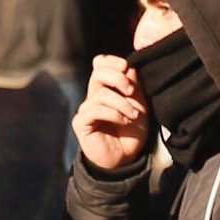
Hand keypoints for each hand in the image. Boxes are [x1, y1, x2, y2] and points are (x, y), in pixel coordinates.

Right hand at [74, 54, 149, 169]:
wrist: (125, 158)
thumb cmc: (132, 132)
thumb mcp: (138, 104)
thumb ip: (133, 85)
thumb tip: (128, 67)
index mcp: (106, 88)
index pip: (100, 64)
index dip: (112, 61)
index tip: (127, 67)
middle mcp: (93, 96)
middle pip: (98, 72)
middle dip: (118, 78)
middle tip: (131, 90)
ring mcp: (86, 109)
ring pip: (102, 94)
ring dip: (122, 103)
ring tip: (133, 115)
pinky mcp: (81, 123)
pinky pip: (95, 110)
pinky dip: (114, 113)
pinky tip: (123, 121)